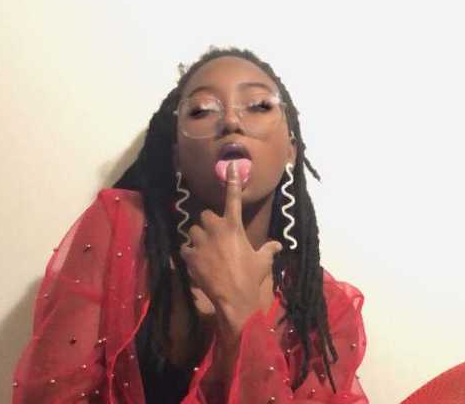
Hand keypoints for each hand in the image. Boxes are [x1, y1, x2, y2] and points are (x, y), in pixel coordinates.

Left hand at [180, 161, 281, 329]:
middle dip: (209, 224)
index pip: (234, 198)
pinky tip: (197, 263)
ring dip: (198, 239)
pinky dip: (190, 254)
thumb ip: (269, 249)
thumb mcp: (263, 262)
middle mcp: (216, 229)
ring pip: (193, 231)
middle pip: (205, 215)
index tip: (231, 165)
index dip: (233, 181)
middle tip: (215, 237)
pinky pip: (185, 249)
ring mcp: (201, 242)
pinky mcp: (190, 256)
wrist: (235, 299)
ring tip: (206, 252)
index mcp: (234, 226)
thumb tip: (279, 245)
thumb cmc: (251, 278)